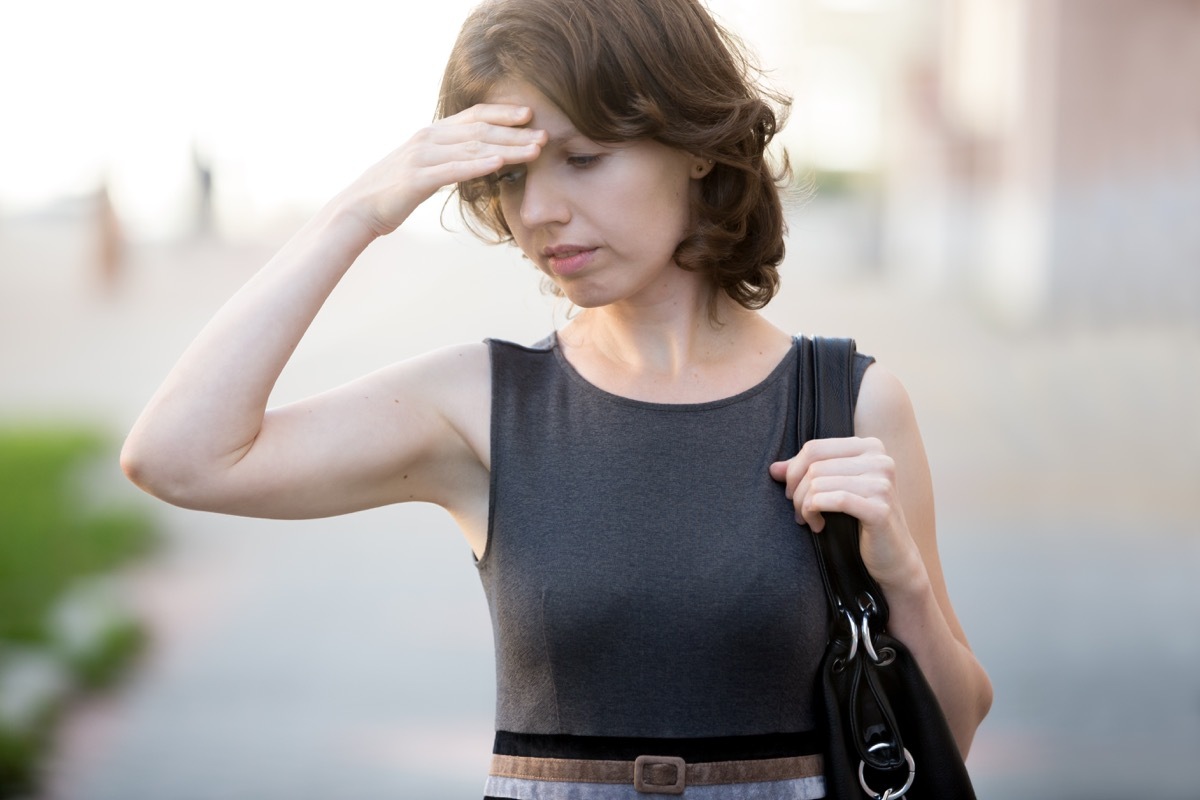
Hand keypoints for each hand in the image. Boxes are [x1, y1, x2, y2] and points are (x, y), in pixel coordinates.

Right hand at [341, 104, 546, 236]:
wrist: (357, 208)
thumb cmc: (392, 192)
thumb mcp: (423, 167)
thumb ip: (446, 158)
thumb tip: (474, 157)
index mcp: (432, 134)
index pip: (474, 116)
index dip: (503, 114)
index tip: (530, 115)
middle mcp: (428, 138)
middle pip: (480, 130)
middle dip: (515, 132)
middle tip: (545, 134)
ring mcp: (422, 157)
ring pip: (473, 148)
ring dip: (508, 148)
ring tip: (535, 150)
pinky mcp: (417, 179)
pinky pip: (454, 170)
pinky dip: (479, 165)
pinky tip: (500, 163)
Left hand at [769, 436, 925, 591]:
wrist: (893, 556)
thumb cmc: (860, 520)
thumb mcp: (835, 489)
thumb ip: (807, 473)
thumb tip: (773, 468)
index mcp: (870, 447)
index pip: (814, 447)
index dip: (793, 471)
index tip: (791, 493)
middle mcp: (880, 460)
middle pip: (814, 466)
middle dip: (796, 492)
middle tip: (798, 512)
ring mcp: (882, 483)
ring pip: (818, 483)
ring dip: (804, 506)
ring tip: (809, 520)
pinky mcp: (880, 508)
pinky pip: (832, 500)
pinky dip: (815, 513)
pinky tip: (818, 526)